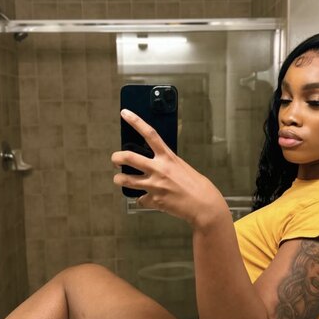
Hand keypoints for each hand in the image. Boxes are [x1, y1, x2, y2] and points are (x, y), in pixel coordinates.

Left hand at [112, 110, 227, 228]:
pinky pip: (140, 200)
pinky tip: (145, 199)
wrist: (203, 205)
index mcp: (167, 157)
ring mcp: (155, 185)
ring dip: (119, 179)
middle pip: (129, 157)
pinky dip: (141, 199)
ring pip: (126, 180)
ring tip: (119, 179)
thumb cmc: (196, 185)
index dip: (136, 122)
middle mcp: (159, 169)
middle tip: (115, 160)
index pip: (149, 134)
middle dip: (116, 157)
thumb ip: (166, 163)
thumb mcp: (181, 166)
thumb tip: (154, 163)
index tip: (125, 113)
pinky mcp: (154, 200)